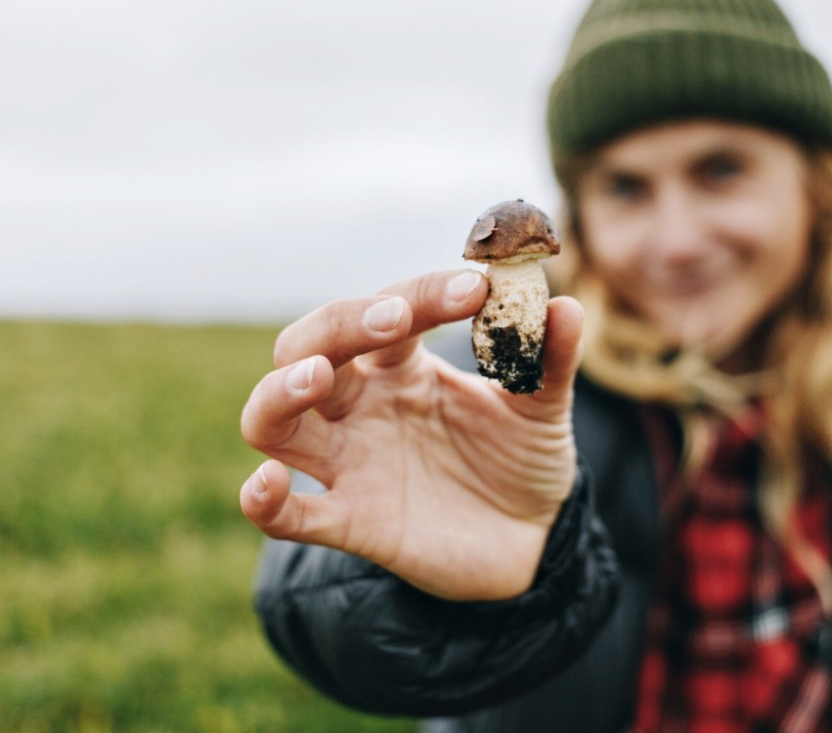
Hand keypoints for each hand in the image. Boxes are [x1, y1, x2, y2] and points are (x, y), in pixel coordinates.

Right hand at [239, 269, 582, 601]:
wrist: (533, 541)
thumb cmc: (522, 460)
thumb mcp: (544, 409)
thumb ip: (550, 361)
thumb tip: (566, 307)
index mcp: (404, 367)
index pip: (390, 311)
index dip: (424, 295)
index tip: (477, 289)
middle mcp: (362, 406)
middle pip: (308, 348)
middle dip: (340, 325)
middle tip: (394, 318)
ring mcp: (349, 463)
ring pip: (272, 421)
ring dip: (279, 393)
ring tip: (314, 377)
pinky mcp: (351, 523)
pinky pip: (288, 517)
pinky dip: (265, 502)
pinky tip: (268, 484)